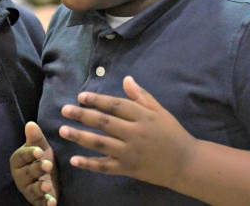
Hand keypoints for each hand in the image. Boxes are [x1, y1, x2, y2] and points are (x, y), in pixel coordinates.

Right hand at [10, 121, 57, 204]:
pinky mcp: (37, 201)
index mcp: (18, 161)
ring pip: (32, 189)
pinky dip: (46, 203)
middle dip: (37, 169)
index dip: (30, 154)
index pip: (22, 156)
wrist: (50, 176)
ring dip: (39, 188)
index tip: (40, 151)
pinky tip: (53, 202)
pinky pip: (40, 203)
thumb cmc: (42, 158)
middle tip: (48, 165)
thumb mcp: (41, 147)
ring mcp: (28, 190)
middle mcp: (20, 176)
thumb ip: (35, 137)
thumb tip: (30, 124)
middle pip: (27, 173)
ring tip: (48, 185)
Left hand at [58, 76, 196, 189]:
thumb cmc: (172, 133)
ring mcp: (130, 153)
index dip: (97, 100)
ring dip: (80, 136)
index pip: (115, 105)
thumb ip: (141, 96)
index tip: (81, 96)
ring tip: (63, 130)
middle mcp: (135, 134)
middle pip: (104, 122)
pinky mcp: (129, 169)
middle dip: (82, 115)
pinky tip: (74, 159)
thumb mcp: (159, 111)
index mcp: (143, 116)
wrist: (187, 164)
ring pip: (100, 144)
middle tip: (64, 110)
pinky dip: (89, 164)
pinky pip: (106, 167)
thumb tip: (126, 79)